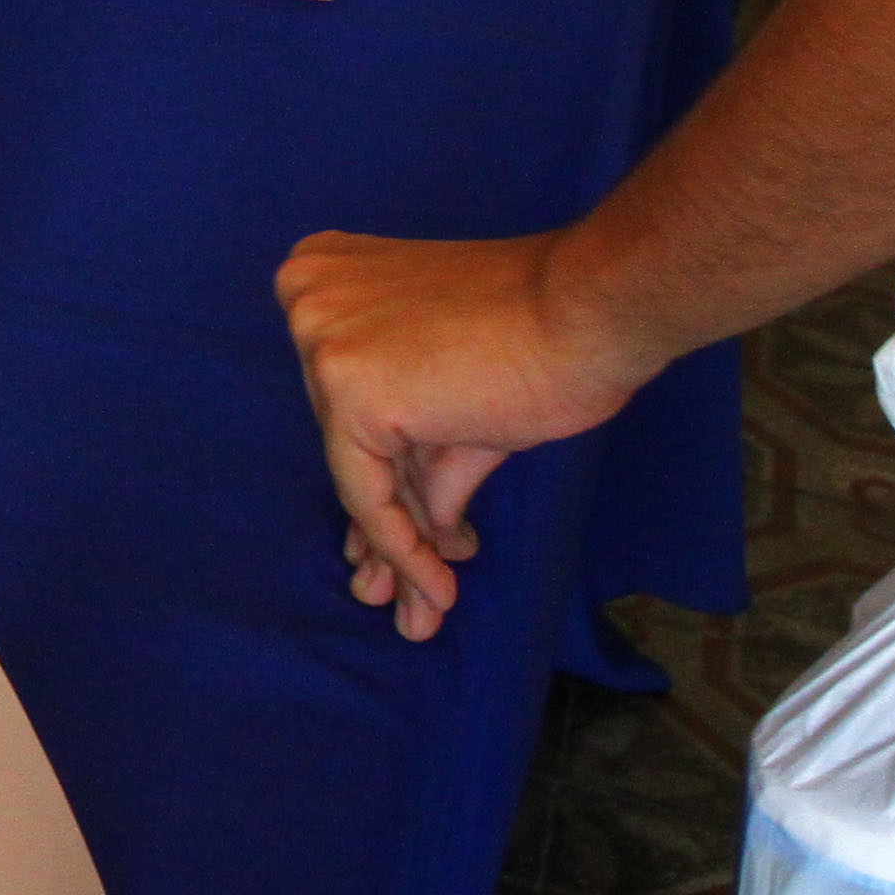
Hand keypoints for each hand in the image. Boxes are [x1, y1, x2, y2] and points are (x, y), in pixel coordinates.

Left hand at [274, 228, 650, 641]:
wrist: (587, 311)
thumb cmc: (542, 336)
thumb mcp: (458, 403)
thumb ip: (425, 463)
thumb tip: (432, 539)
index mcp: (327, 277)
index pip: (347, 404)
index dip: (379, 480)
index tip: (390, 542)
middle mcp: (307, 300)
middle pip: (352, 443)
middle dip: (386, 527)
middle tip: (407, 598)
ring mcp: (323, 342)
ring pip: (360, 477)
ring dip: (396, 555)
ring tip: (418, 618)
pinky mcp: (351, 390)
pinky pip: (370, 497)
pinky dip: (405, 551)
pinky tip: (438, 595)